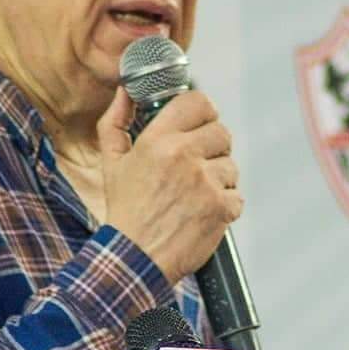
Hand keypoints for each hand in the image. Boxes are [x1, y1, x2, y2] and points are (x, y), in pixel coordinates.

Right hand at [96, 86, 241, 282]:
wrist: (134, 258)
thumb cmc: (125, 210)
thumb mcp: (111, 162)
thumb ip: (116, 120)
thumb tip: (126, 91)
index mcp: (158, 140)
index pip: (198, 102)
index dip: (203, 111)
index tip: (200, 123)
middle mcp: (184, 156)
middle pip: (221, 132)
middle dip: (212, 148)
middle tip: (196, 166)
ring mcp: (206, 182)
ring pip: (231, 165)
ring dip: (218, 179)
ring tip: (194, 195)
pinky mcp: (221, 207)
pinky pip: (237, 195)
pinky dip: (224, 206)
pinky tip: (202, 212)